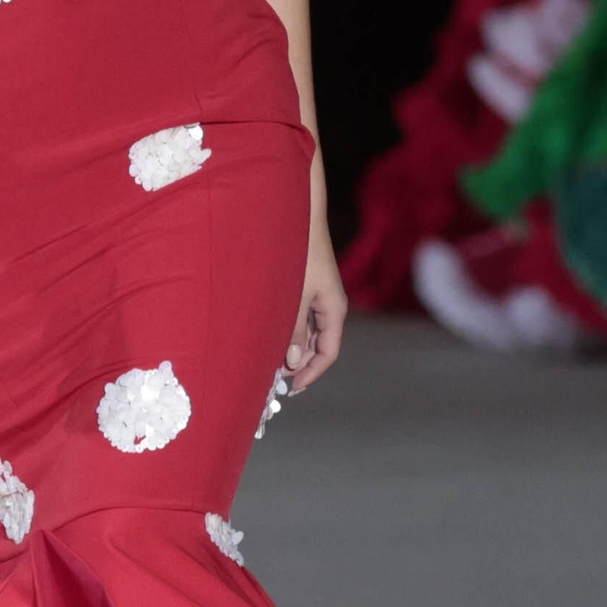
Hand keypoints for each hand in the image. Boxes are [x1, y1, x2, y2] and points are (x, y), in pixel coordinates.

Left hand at [285, 223, 345, 392]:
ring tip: (272, 363)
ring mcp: (319, 297)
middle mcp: (330, 306)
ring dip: (294, 349)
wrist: (300, 217)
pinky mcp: (308, 287)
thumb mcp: (295, 297)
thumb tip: (293, 362)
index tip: (292, 389)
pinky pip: (303, 319)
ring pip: (310, 333)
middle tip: (277, 380)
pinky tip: (274, 339)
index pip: (328, 353)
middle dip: (301, 365)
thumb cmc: (300, 253)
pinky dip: (291, 333)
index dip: (311, 373)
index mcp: (334, 310)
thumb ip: (294, 330)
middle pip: (320, 346)